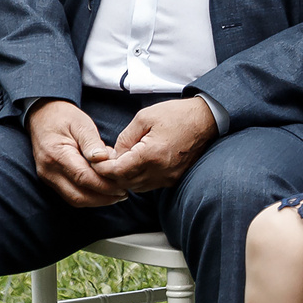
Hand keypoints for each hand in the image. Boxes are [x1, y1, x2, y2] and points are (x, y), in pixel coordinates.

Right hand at [28, 100, 122, 207]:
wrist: (42, 116)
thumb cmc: (65, 118)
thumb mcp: (82, 124)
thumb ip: (92, 142)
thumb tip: (104, 158)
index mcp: (57, 155)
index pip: (83, 178)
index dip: (105, 185)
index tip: (124, 185)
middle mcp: (49, 171)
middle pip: (78, 196)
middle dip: (103, 198)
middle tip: (124, 193)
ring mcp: (47, 177)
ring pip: (74, 199)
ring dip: (97, 200)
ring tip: (118, 194)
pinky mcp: (51, 179)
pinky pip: (70, 195)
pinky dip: (88, 196)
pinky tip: (104, 190)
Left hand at [90, 96, 217, 194]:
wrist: (206, 119)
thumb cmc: (176, 115)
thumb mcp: (143, 118)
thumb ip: (124, 139)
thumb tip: (114, 155)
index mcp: (151, 154)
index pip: (117, 171)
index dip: (102, 168)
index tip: (95, 160)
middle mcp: (160, 170)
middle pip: (125, 183)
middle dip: (111, 174)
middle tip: (104, 161)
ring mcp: (169, 176)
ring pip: (136, 187)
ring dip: (124, 178)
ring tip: (119, 163)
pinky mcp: (175, 178)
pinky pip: (150, 184)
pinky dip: (139, 178)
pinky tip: (136, 166)